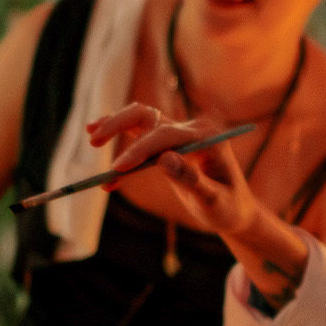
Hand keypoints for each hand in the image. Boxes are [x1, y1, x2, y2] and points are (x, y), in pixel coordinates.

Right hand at [86, 104, 263, 241]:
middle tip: (94, 139)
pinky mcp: (170, 142)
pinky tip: (100, 145)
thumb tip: (165, 160)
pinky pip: (141, 134)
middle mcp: (193, 129)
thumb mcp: (213, 201)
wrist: (234, 209)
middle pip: (150, 116)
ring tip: (91, 134)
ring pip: (142, 118)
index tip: (117, 169)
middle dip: (120, 125)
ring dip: (116, 123)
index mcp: (208, 139)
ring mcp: (180, 133)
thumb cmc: (228, 208)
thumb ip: (192, 181)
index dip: (139, 151)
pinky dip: (121, 140)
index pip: (167, 136)